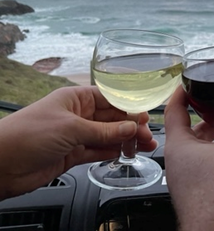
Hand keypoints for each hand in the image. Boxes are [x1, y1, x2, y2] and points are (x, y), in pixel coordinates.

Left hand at [0, 86, 156, 199]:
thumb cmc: (27, 135)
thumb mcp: (71, 129)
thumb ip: (104, 131)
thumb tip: (131, 128)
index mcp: (76, 99)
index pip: (110, 98)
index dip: (129, 106)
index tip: (146, 115)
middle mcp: (78, 115)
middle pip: (112, 118)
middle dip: (131, 126)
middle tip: (148, 135)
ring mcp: (75, 135)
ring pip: (108, 136)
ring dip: (126, 141)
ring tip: (144, 146)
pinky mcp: (73, 154)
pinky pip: (99, 150)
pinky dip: (113, 152)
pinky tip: (126, 153)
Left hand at [164, 84, 213, 230]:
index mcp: (179, 147)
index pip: (174, 108)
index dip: (185, 90)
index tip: (194, 79)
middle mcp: (181, 163)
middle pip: (191, 128)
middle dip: (210, 114)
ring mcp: (191, 180)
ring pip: (203, 148)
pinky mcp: (204, 193)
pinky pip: (211, 164)